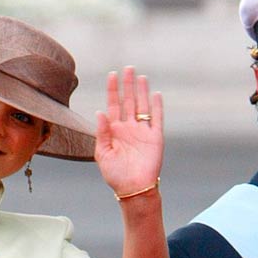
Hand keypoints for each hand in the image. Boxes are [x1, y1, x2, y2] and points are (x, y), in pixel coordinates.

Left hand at [94, 67, 163, 198]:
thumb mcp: (102, 153)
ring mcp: (142, 132)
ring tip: (140, 76)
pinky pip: (157, 119)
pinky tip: (155, 94)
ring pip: (143, 106)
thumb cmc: (115, 175)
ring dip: (142, 91)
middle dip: (128, 85)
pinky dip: (157, 107)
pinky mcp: (155, 138)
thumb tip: (100, 112)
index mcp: (114, 130)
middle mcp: (129, 128)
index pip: (113, 105)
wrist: (133, 189)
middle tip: (128, 68)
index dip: (113, 90)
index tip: (112, 75)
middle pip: (129, 101)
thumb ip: (102, 132)